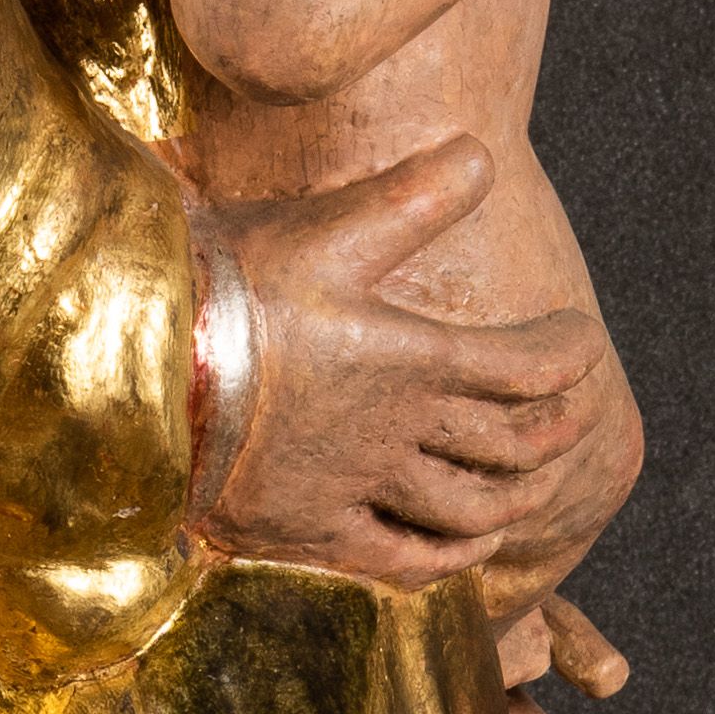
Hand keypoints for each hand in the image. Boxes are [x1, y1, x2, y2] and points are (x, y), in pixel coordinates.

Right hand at [203, 142, 612, 592]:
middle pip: (514, 446)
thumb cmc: (227, 287)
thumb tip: (482, 152)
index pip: (530, 366)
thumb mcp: (325, 230)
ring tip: (533, 480)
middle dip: (559, 428)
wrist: (134, 368)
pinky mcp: (311, 530)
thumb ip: (412, 198)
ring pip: (470, 510)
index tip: (580, 338)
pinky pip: (403, 561)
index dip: (570, 354)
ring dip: (516, 497)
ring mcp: (358, 489)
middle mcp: (400, 433)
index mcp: (414, 358)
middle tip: (574, 410)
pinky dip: (450, 557)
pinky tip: (466, 546)